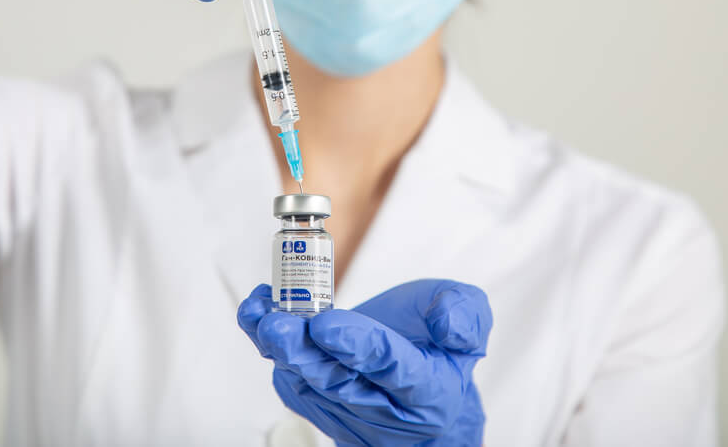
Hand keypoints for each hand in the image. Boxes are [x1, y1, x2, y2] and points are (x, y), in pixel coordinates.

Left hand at [237, 280, 491, 445]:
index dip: (356, 346)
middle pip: (337, 382)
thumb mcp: (469, 318)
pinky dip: (270, 348)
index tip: (326, 324)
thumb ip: (463, 314)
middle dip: (303, 351)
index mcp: (427, 391)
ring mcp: (347, 414)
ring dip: (279, 348)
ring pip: (307, 383)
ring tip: (261, 314)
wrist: (423, 387)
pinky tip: (259, 314)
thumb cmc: (440, 349)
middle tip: (278, 322)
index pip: (390, 368)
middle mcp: (384, 411)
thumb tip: (448, 323)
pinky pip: (290, 382)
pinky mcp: (319, 407)